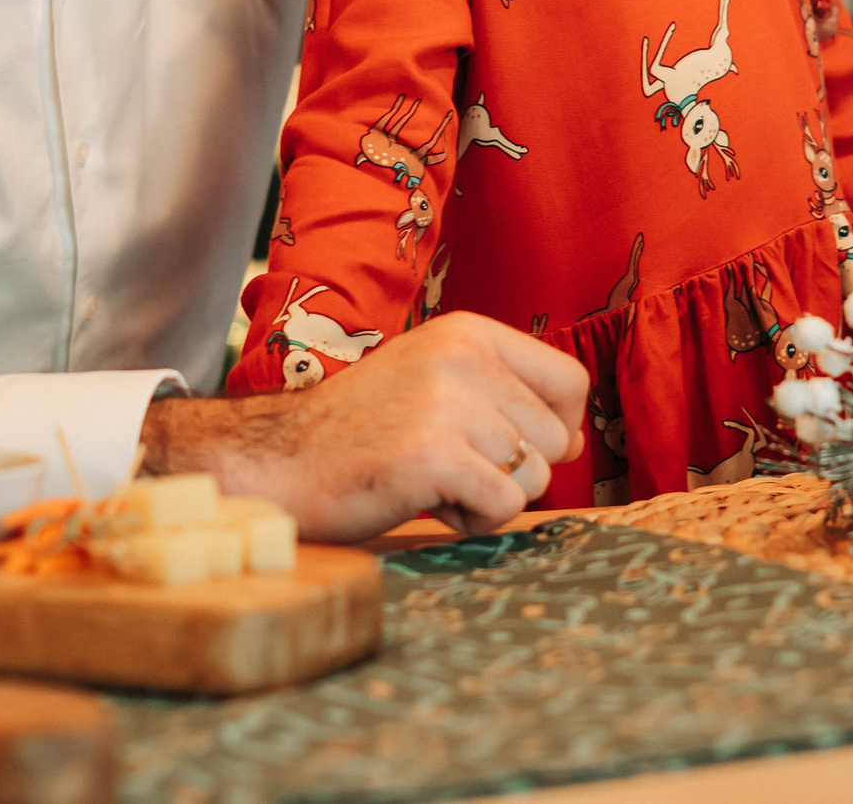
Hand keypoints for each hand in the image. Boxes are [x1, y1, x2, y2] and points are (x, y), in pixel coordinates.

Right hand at [141, 313, 587, 543]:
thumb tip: (575, 438)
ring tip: (431, 481)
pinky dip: (472, 520)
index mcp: (468, 332)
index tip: (511, 445)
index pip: (570, 382)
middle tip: (450, 466)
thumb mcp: (433, 381)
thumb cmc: (360, 431)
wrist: (277, 461)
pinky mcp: (433, 455)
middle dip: (514, 470)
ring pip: (533, 478)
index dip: (554, 427)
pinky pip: (503, 507)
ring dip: (488, 496)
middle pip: (557, 440)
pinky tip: (426, 501)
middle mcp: (464, 358)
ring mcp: (448, 404)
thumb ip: (501, 393)